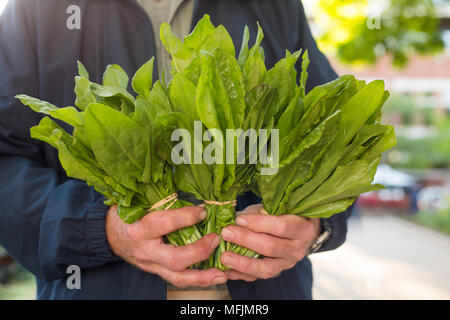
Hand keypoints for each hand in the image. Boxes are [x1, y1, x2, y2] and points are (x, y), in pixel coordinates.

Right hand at [106, 205, 226, 287]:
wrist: (110, 236)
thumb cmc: (126, 216)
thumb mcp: (137, 203)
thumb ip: (160, 200)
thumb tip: (189, 191)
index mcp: (138, 229)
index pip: (165, 224)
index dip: (186, 217)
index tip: (203, 210)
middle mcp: (145, 251)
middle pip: (175, 258)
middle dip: (199, 251)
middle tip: (216, 239)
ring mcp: (151, 265)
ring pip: (178, 277)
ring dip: (203, 276)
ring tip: (222, 273)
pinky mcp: (157, 272)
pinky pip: (178, 280)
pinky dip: (197, 279)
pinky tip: (213, 276)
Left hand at [220, 204, 319, 281]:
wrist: (298, 233)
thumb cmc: (283, 215)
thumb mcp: (276, 208)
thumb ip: (259, 212)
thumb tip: (235, 218)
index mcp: (301, 228)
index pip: (281, 226)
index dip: (259, 223)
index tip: (239, 219)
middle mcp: (296, 249)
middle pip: (270, 247)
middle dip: (246, 240)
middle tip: (226, 233)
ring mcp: (287, 263)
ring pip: (265, 268)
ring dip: (242, 263)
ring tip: (225, 257)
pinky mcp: (276, 272)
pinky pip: (257, 277)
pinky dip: (241, 274)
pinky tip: (227, 270)